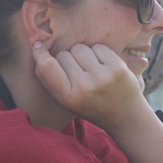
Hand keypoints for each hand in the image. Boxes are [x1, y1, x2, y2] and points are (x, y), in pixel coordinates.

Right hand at [32, 41, 146, 126]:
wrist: (126, 116)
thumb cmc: (91, 106)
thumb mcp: (66, 100)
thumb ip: (49, 79)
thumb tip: (36, 48)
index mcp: (68, 97)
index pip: (47, 67)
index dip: (40, 53)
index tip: (38, 46)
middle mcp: (84, 87)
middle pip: (63, 55)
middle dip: (67, 59)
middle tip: (78, 71)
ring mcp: (102, 76)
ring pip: (79, 48)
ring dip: (82, 54)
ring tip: (90, 68)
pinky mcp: (118, 67)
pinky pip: (97, 47)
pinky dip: (98, 52)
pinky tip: (103, 66)